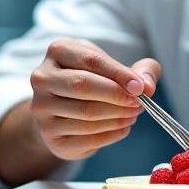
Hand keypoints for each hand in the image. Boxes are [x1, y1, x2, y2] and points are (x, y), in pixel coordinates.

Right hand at [29, 38, 160, 160]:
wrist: (64, 107)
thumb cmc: (94, 79)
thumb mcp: (115, 66)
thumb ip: (140, 70)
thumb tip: (147, 86)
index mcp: (58, 51)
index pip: (92, 61)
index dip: (119, 75)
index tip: (140, 88)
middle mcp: (42, 78)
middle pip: (83, 86)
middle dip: (117, 96)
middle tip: (139, 103)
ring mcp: (41, 108)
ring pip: (86, 114)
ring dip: (118, 117)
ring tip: (133, 114)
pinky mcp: (49, 136)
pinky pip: (87, 137)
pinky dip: (112, 134)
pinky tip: (124, 127)